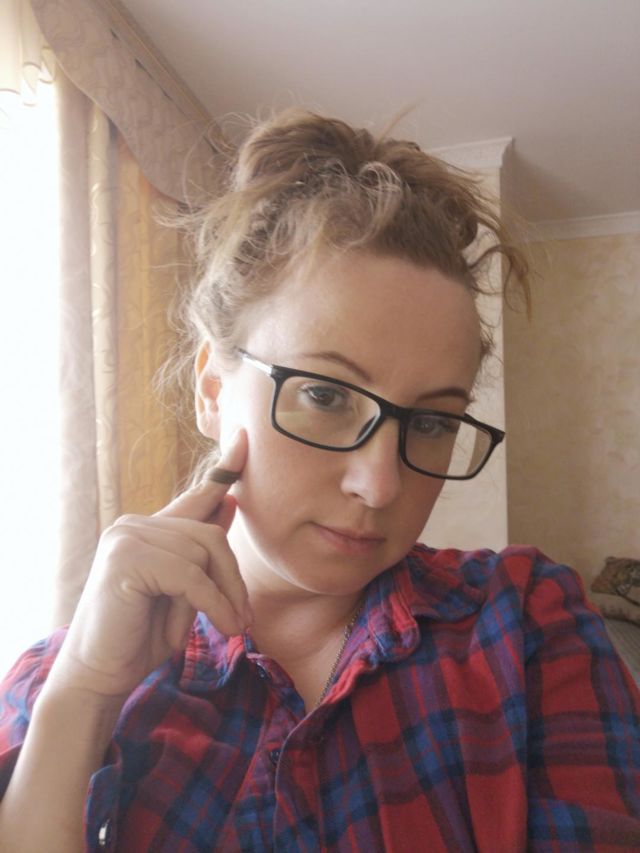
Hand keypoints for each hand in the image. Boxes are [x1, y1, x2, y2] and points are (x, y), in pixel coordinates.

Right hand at [48, 430, 249, 699]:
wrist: (102, 675)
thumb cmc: (144, 634)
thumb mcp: (186, 591)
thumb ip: (203, 551)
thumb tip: (231, 500)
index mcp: (149, 529)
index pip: (194, 495)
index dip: (224, 468)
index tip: (244, 438)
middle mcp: (134, 525)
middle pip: (210, 534)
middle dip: (233, 578)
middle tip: (242, 620)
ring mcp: (126, 538)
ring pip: (204, 552)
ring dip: (224, 596)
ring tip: (227, 627)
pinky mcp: (125, 560)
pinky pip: (190, 575)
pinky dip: (213, 603)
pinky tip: (221, 627)